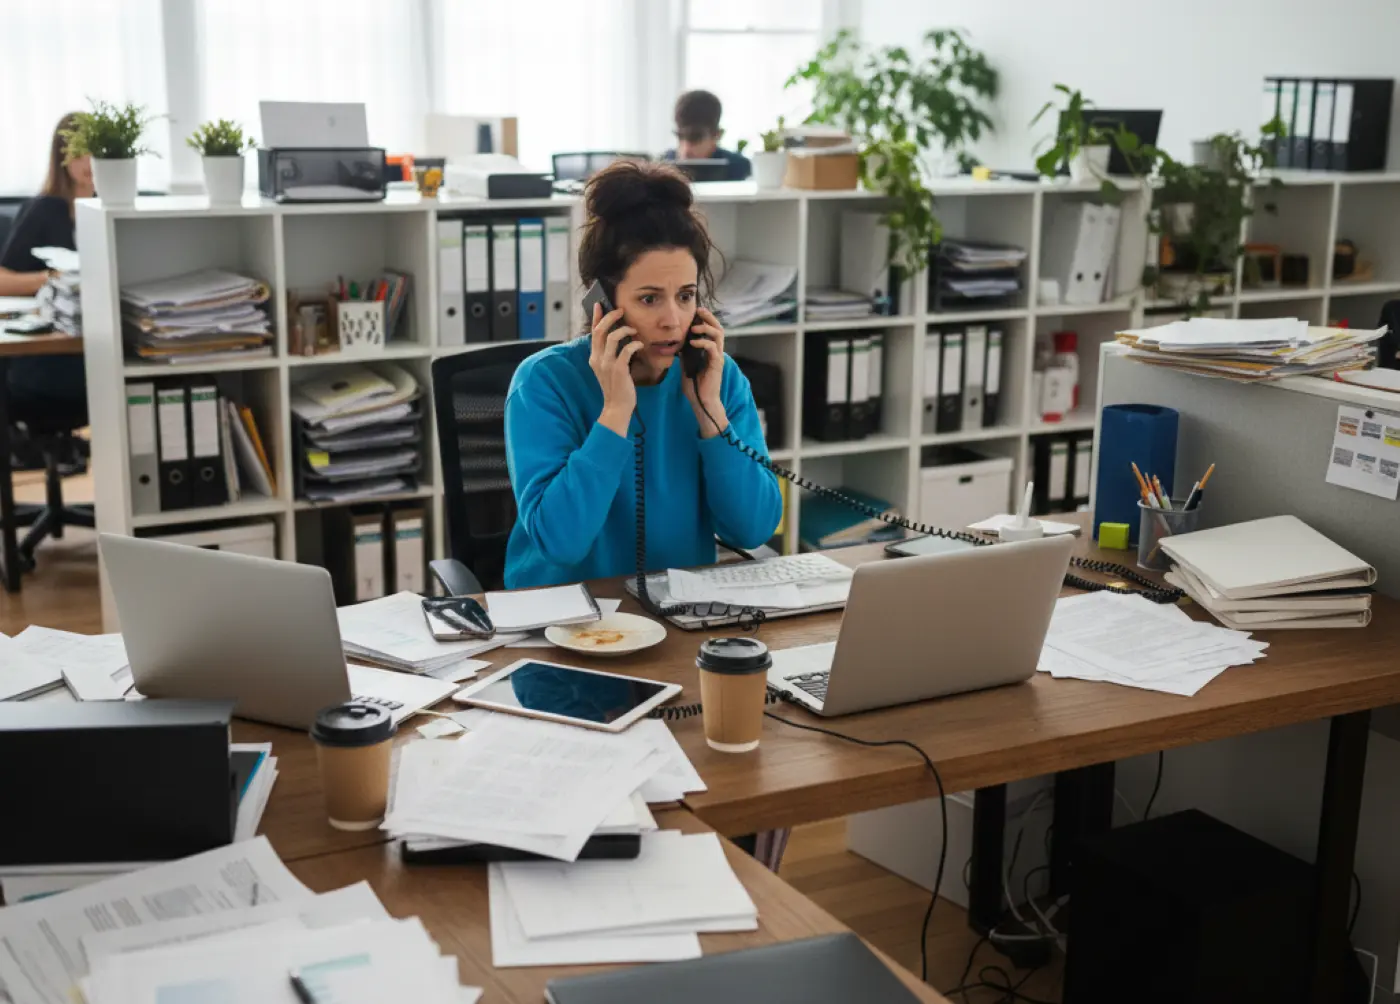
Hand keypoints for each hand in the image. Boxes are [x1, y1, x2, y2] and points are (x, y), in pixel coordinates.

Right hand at [588, 302, 641, 436]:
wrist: (617, 407)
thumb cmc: (616, 388)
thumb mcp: (607, 369)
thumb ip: (608, 355)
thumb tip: (617, 338)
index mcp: (594, 358)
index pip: (593, 333)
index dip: (596, 317)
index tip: (599, 304)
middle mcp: (597, 359)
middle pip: (600, 331)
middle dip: (610, 317)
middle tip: (621, 311)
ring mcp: (607, 364)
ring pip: (612, 337)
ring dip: (625, 330)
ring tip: (634, 330)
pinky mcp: (619, 369)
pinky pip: (626, 350)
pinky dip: (634, 344)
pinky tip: (640, 345)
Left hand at [682, 306, 727, 437]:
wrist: (701, 401)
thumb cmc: (695, 386)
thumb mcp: (687, 365)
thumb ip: (686, 354)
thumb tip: (677, 343)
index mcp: (710, 351)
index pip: (712, 330)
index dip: (706, 319)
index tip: (696, 312)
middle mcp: (716, 352)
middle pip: (719, 328)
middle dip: (709, 317)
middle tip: (699, 310)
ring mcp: (718, 357)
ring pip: (719, 335)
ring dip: (706, 328)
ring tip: (694, 327)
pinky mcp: (716, 364)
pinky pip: (712, 348)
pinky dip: (703, 342)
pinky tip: (693, 342)